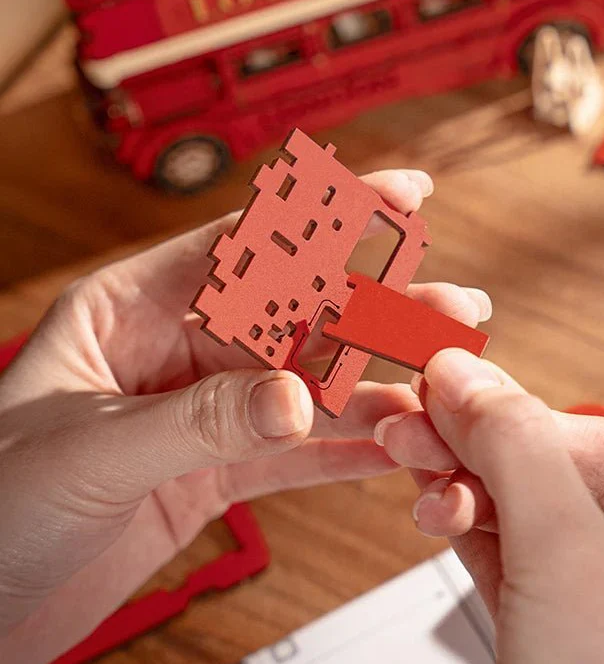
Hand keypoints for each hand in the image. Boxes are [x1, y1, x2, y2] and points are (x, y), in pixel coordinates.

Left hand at [0, 170, 490, 663]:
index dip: (328, 215)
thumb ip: (200, 421)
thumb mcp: (92, 446)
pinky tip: (396, 443)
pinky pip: (297, 453)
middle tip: (450, 308)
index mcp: (136, 307)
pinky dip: (349, 451)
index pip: (246, 245)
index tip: (399, 194)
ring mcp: (208, 410)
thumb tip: (294, 401)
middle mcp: (182, 349)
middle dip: (379, 311)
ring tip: (443, 379)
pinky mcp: (220, 470)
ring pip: (311, 388)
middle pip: (300, 319)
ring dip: (378, 383)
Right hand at [377, 350, 603, 663]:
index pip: (603, 451)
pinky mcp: (550, 626)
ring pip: (522, 507)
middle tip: (415, 418)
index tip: (451, 388)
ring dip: (461, 481)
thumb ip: (517, 451)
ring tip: (411, 462)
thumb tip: (469, 373)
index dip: (520, 419)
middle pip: (556, 473)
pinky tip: (432, 504)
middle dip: (478, 447)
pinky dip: (462, 520)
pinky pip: (504, 548)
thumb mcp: (564, 562)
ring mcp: (603, 606)